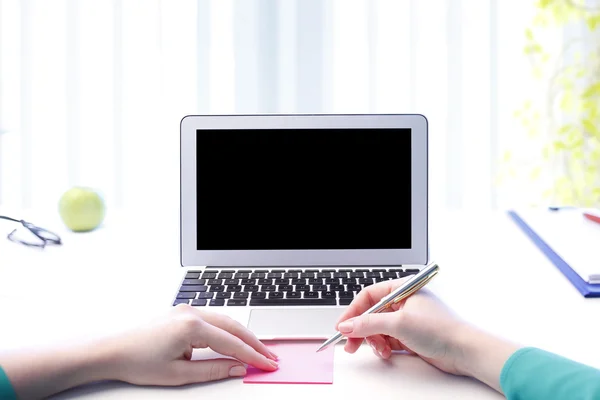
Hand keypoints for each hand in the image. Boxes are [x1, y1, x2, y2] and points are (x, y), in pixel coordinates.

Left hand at [107, 304, 278, 384]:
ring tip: (257, 350)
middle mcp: (192, 313)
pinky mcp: (183, 312)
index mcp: (191, 327)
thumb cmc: (138, 361)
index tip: (267, 364)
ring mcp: (187, 310)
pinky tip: (235, 340)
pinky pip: (214, 319)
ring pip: (226, 320)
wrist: (112, 350)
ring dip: (242, 335)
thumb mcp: (178, 374)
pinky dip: (228, 330)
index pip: (232, 343)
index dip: (253, 356)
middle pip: (234, 326)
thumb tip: (237, 368)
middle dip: (254, 343)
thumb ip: (213, 370)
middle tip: (269, 357)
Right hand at [336, 279, 466, 373]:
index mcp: (402, 289)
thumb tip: (348, 325)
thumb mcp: (399, 324)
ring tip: (380, 350)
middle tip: (351, 344)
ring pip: (378, 329)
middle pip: (370, 314)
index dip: (353, 311)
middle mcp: (403, 302)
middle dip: (360, 329)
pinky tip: (388, 352)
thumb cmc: (441, 330)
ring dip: (374, 341)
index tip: (343, 326)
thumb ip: (370, 324)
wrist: (464, 351)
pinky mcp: (409, 336)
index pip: (369, 296)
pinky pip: (387, 340)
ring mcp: (406, 320)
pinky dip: (384, 347)